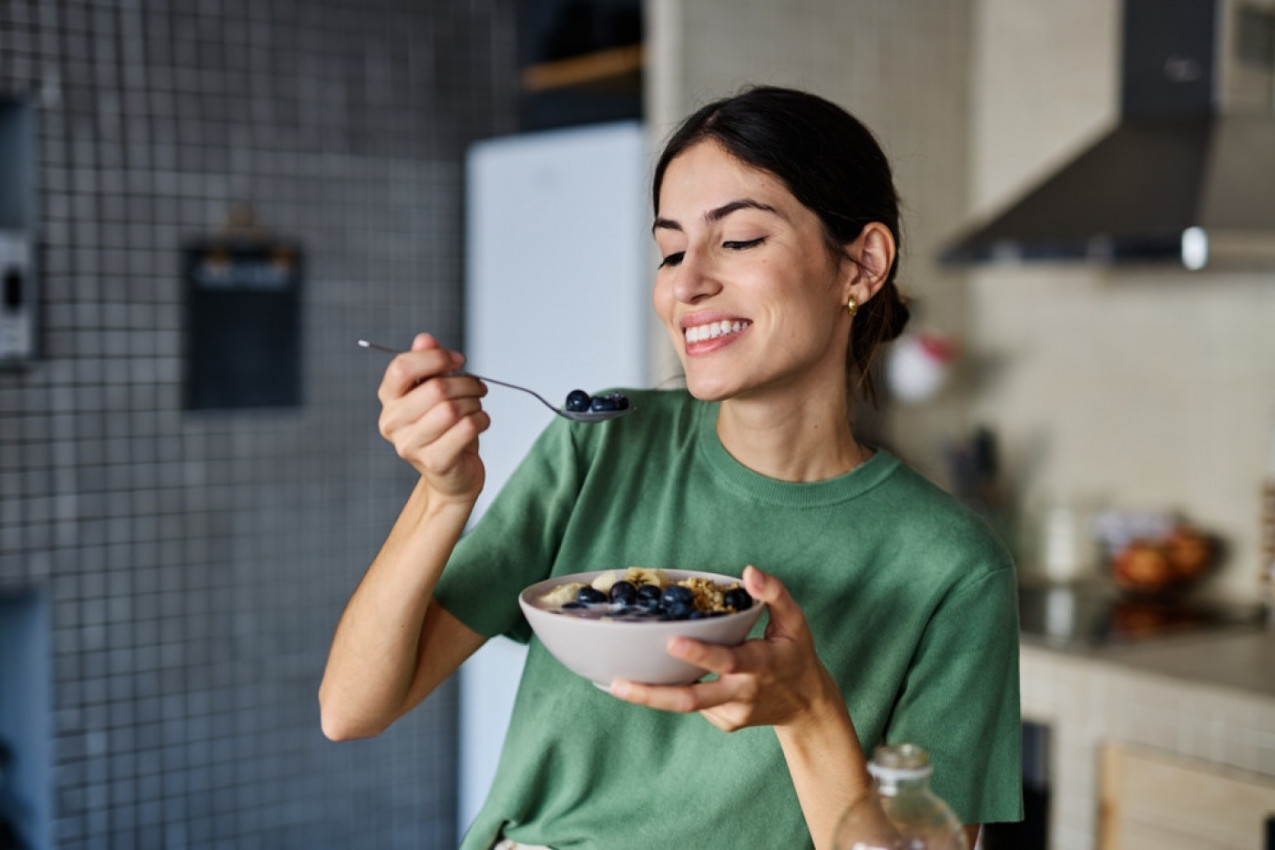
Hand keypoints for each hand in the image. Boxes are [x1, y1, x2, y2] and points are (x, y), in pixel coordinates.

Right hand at [376, 333, 490, 499]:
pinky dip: (481, 420)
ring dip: (474, 403)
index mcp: (388, 399)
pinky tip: (481, 422)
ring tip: (477, 406)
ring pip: (452, 409)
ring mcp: (410, 445)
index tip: (458, 359)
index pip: (402, 368)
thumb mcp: (436, 391)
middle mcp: (392, 423)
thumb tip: (424, 339)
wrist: (453, 475)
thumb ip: (429, 364)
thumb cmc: (445, 428)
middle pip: (435, 389)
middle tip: (479, 387)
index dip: (435, 357)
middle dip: (466, 383)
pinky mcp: (434, 462)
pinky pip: (465, 429)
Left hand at [610, 566, 837, 731]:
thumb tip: (748, 571)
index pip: (727, 660)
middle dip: (653, 694)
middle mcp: (742, 693)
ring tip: (617, 683)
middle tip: (618, 684)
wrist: (806, 705)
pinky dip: (680, 687)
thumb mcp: (795, 621)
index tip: (672, 642)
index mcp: (760, 665)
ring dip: (652, 694)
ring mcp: (731, 712)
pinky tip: (673, 675)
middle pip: (692, 699)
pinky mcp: (724, 722)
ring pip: (687, 704)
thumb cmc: (796, 654)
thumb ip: (774, 594)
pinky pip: (696, 704)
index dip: (700, 653)